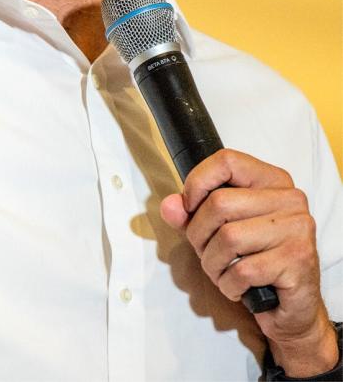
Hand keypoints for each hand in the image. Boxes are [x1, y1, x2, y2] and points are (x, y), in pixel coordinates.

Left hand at [159, 149, 337, 376]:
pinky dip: (228, 284)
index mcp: (272, 181)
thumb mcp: (216, 230)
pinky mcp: (298, 261)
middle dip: (198, 234)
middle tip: (205, 252)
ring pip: (228, 238)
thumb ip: (190, 214)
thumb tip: (170, 206)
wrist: (290, 307)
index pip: (226, 161)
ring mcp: (298, 229)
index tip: (189, 208)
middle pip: (219, 203)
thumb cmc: (253, 261)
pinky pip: (242, 271)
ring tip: (221, 272)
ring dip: (212, 263)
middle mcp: (290, 199)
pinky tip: (237, 287)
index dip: (197, 183)